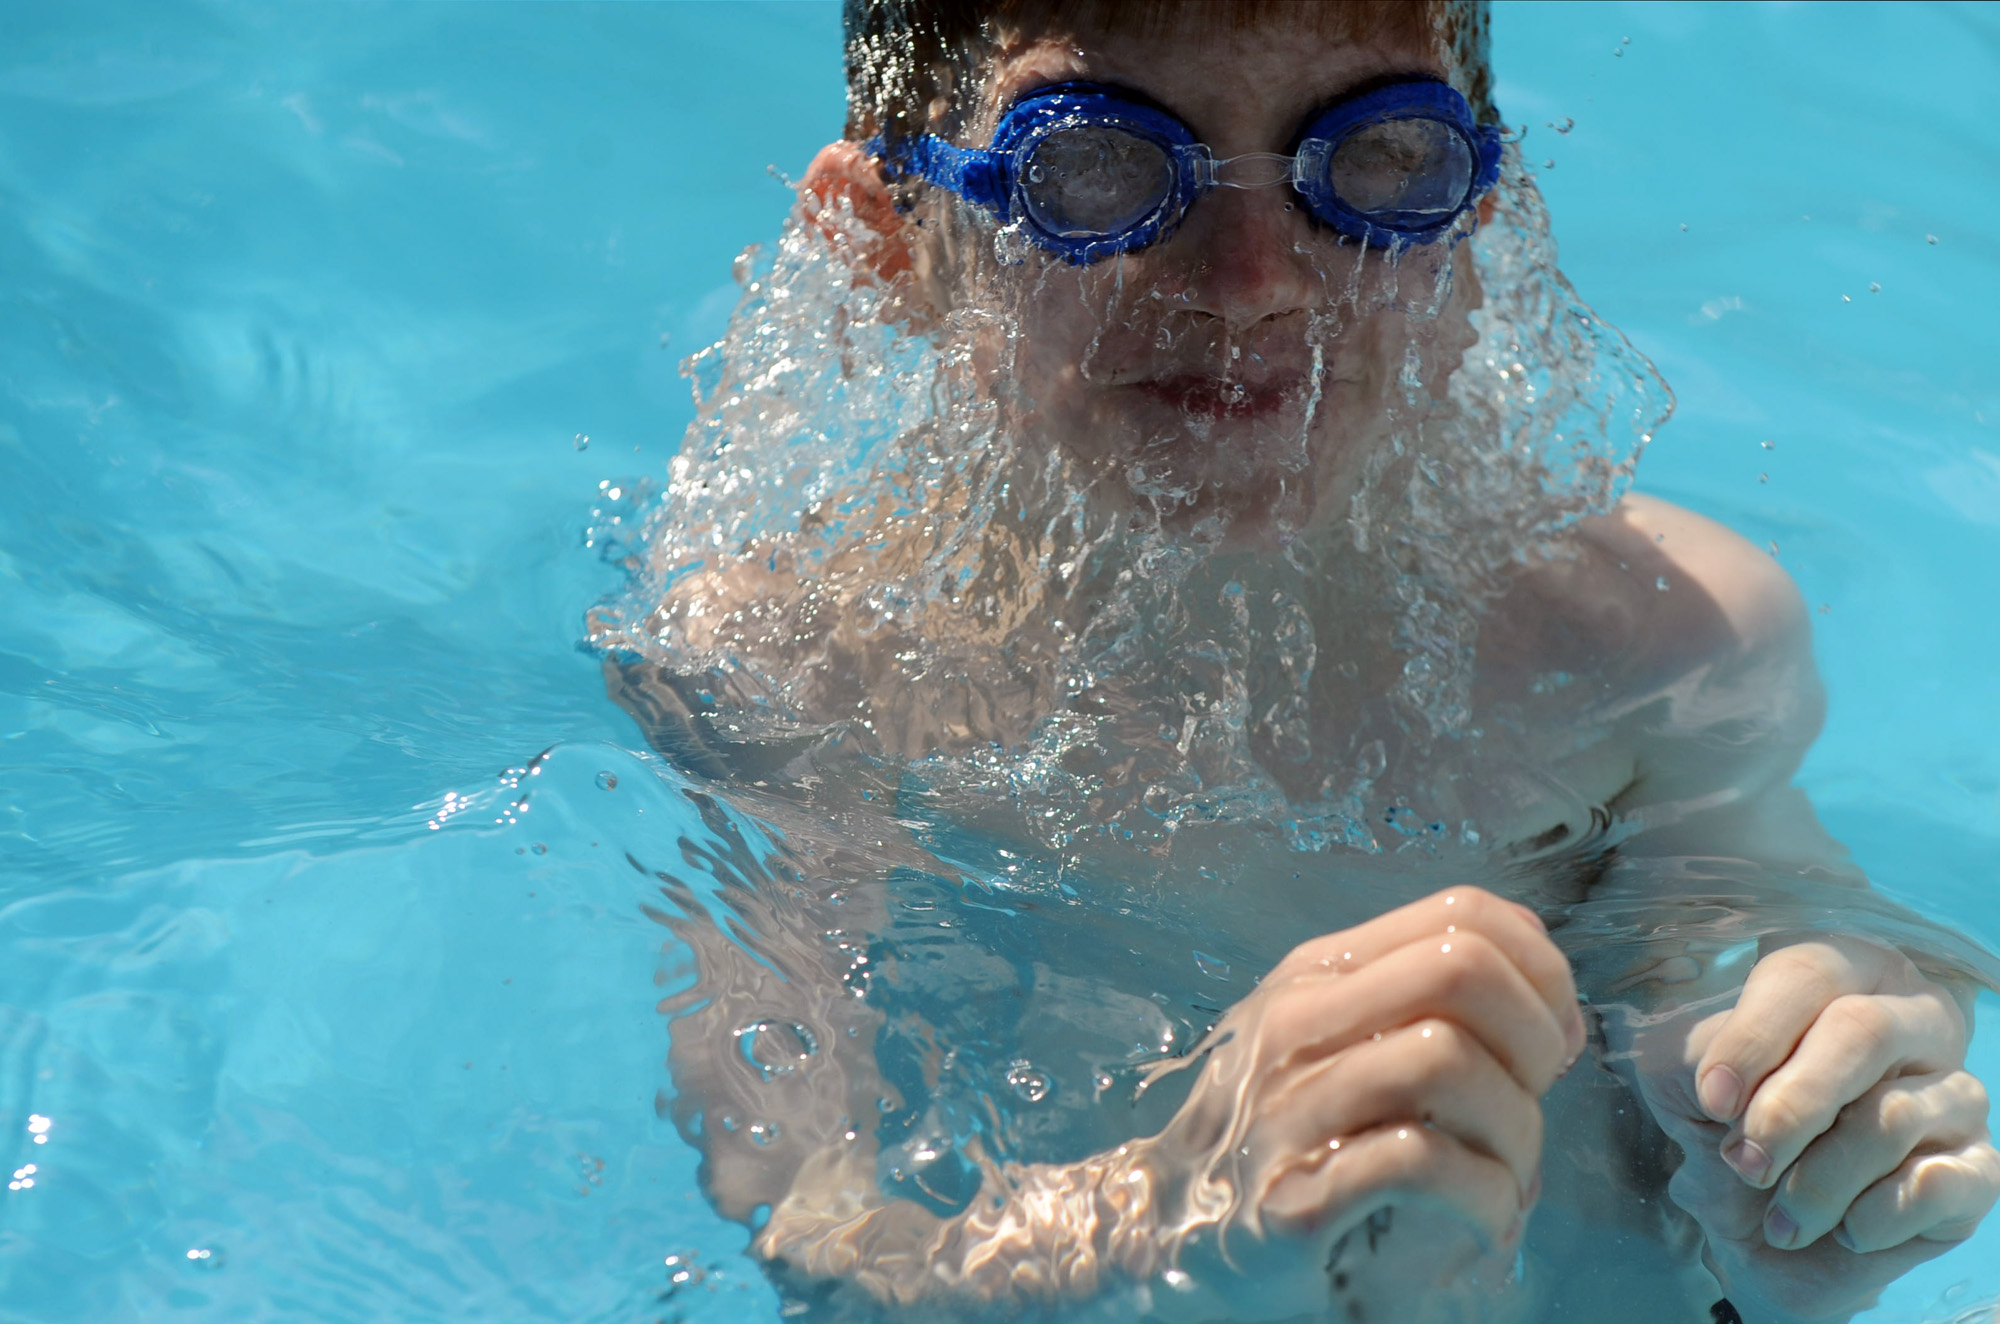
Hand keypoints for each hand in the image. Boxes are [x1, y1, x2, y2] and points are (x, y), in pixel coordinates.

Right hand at [1140, 887, 1584, 1318]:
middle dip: (1532, 1036)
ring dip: (1514, 1128)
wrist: (1160, 1228)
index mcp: (1320, 974)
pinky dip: (1483, 1192)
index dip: (1540, 967)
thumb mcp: (1336, 1042)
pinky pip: (1419, 1161)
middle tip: (1533, 1099)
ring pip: (1447, 1062)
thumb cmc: (1274, 1134)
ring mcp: (1288, 1106)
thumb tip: (1553, 1005)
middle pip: (1459, 969)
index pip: (1462, 913)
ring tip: (1509, 1173)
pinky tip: (1482, 1215)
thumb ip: (1426, 1007)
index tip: (1550, 1036)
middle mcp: (1298, 1023)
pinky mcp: (1292, 1195)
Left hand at [1624, 936, 1999, 1322]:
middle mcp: (1910, 1020)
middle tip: (1746, 1163)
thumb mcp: (1683, 1077)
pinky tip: (1843, 1232)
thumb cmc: (1721, 1129)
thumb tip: (1728, 1084)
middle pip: (1864, 1030)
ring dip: (1818, 1181)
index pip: (1805, 975)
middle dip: (1791, 1107)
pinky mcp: (1979, 1170)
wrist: (1752, 1231)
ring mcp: (1953, 1094)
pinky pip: (1936, 1185)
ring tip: (1779, 1216)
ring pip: (1893, 1116)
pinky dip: (1871, 1219)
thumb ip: (1700, 1054)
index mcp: (1839, 973)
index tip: (1712, 1099)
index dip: (1754, 1037)